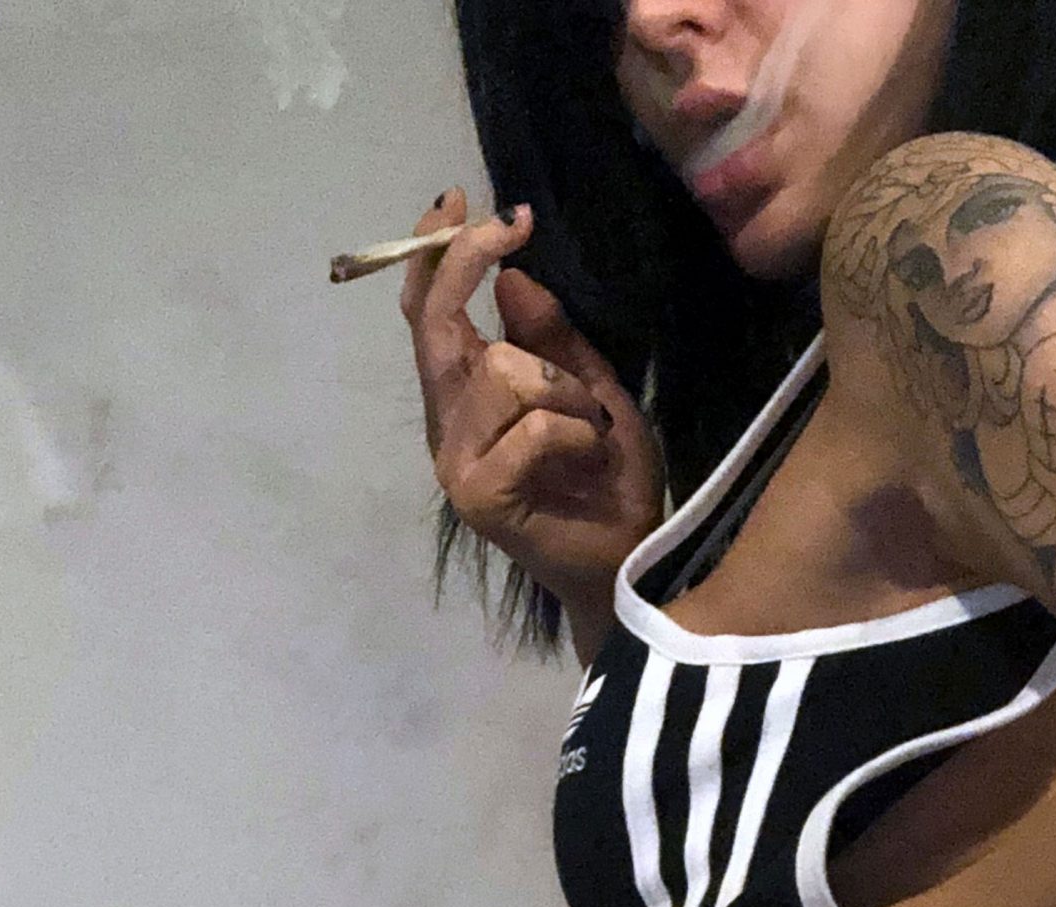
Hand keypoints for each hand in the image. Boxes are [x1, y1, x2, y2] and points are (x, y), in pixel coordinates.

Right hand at [400, 191, 666, 606]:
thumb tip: (514, 280)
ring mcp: (459, 463)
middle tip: (511, 224)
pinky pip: (529, 429)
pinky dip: (573, 432)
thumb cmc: (609, 478)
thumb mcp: (592, 387)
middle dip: (465, 262)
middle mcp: (449, 425)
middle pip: (434, 326)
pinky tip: (588, 458)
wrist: (627, 556)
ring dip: (564, 387)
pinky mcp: (481, 498)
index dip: (433, 257)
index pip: (427, 317)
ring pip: (500, 371)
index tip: (458, 201)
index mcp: (466, 396)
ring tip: (590, 427)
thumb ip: (553, 338)